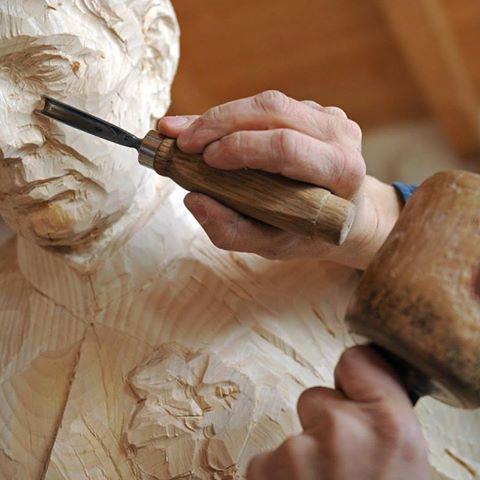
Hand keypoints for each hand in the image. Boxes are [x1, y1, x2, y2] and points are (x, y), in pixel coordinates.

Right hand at [158, 91, 400, 268]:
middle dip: (218, 122)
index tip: (202, 159)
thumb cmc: (310, 234)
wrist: (348, 217)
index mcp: (340, 171)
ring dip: (220, 115)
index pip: (285, 146)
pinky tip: (212, 133)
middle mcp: (340, 136)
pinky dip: (233, 117)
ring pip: (268, 102)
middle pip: (272, 111)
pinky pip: (269, 106)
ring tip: (185, 132)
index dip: (239, 147)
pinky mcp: (315, 111)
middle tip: (178, 139)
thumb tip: (193, 200)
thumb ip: (234, 231)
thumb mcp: (274, 246)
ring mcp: (330, 118)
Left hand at [246, 346, 430, 479]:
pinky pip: (268, 461)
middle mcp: (344, 430)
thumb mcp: (403, 474)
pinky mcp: (263, 471)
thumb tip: (361, 401)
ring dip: (301, 462)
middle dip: (323, 428)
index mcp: (392, 430)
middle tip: (341, 473)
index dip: (352, 379)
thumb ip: (382, 432)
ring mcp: (298, 451)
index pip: (358, 362)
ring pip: (293, 436)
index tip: (349, 392)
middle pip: (316, 399)